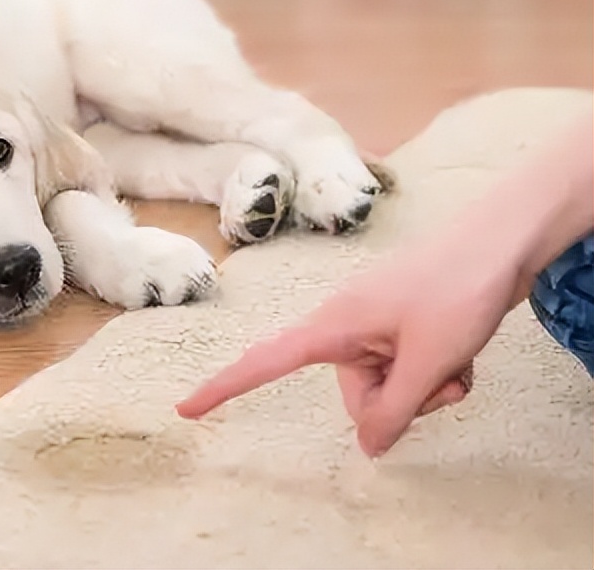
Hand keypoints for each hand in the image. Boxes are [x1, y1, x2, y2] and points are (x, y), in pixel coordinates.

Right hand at [176, 232, 521, 456]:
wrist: (503, 241)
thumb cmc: (458, 290)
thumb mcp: (428, 363)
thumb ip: (394, 411)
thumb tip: (368, 447)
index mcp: (334, 326)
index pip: (266, 362)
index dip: (225, 387)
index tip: (186, 409)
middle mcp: (346, 325)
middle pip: (356, 394)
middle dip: (400, 402)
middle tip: (440, 378)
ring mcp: (375, 324)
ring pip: (388, 385)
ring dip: (426, 387)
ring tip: (456, 360)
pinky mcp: (401, 323)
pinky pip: (406, 368)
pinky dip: (434, 372)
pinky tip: (461, 353)